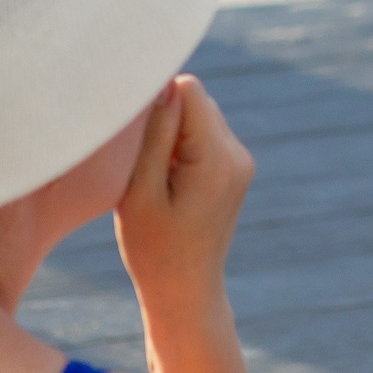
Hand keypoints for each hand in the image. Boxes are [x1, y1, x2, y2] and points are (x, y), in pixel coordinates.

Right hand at [114, 77, 253, 312]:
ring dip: (172, 133)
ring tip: (154, 175)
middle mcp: (238, 154)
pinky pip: (206, 135)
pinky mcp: (236, 168)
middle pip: (196, 99)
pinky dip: (182, 146)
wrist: (184, 289)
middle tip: (140, 161)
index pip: (189, 90)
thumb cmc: (153, 248)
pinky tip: (167, 180)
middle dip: (164, 117)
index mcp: (217, 158)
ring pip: (200, 115)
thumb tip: (163, 83)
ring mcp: (241, 161)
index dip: (154, 99)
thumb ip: (154, 135)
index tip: (131, 129)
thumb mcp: (140, 190)